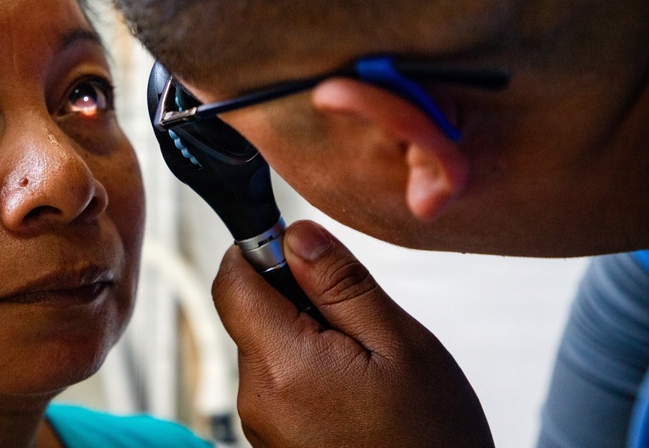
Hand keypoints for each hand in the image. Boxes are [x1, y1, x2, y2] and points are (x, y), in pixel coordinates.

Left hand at [212, 219, 492, 447]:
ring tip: (362, 363)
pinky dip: (306, 372)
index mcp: (282, 367)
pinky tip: (352, 391)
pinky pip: (277, 383)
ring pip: (266, 347)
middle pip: (249, 313)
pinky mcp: (272, 441)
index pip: (231, 281)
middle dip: (293, 299)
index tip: (300, 251)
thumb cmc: (430, 438)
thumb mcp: (400, 343)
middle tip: (355, 319)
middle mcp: (257, 399)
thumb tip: (297, 235)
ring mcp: (261, 426)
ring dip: (304, 337)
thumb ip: (340, 283)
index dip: (260, 252)